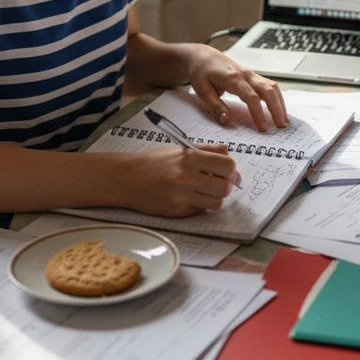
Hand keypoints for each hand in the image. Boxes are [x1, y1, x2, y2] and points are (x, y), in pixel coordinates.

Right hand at [122, 144, 240, 216]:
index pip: (227, 165)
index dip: (231, 170)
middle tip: (219, 183)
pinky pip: (200, 211)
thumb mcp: (179, 149)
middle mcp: (187, 177)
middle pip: (225, 187)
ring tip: (205, 191)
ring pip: (216, 203)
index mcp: (190, 157)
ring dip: (215, 198)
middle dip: (226, 186)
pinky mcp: (176, 211)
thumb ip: (206, 150)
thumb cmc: (153, 162)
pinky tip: (191, 197)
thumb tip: (228, 151)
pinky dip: (200, 205)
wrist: (127, 178)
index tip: (229, 172)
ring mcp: (182, 196)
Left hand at [186, 45, 288, 130]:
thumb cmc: (201, 72)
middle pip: (268, 90)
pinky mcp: (252, 76)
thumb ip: (215, 106)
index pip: (251, 97)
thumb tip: (227, 120)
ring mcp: (251, 74)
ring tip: (284, 120)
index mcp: (233, 78)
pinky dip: (277, 98)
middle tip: (281, 126)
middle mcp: (245, 75)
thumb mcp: (202, 90)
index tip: (263, 128)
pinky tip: (279, 109)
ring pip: (272, 87)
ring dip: (280, 103)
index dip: (258, 113)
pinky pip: (269, 86)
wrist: (202, 56)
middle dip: (277, 108)